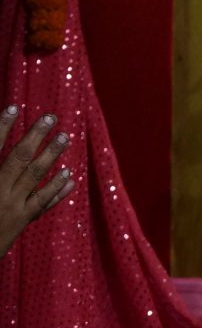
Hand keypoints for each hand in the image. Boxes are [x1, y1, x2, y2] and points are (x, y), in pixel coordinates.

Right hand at [0, 107, 73, 259]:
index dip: (2, 127)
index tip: (13, 107)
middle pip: (18, 158)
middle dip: (35, 136)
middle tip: (50, 117)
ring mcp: (12, 207)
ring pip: (35, 177)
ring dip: (51, 155)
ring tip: (64, 137)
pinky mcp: (21, 220)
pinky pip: (42, 202)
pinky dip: (56, 189)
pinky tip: (68, 176)